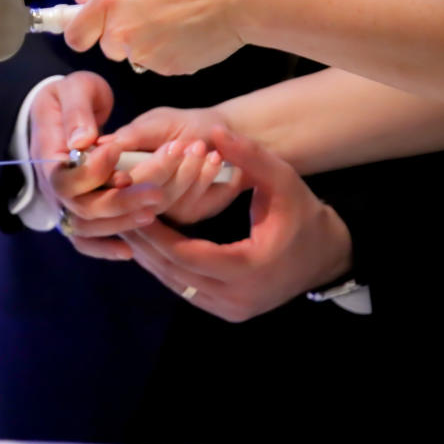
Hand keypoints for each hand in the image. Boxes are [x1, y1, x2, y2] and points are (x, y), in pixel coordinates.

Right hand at [29, 72, 163, 259]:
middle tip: (156, 191)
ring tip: (155, 208)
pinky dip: (105, 248)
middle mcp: (53, 185)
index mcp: (48, 156)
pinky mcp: (80, 208)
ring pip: (87, 228)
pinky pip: (87, 240)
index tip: (117, 150)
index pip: (65, 179)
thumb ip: (77, 112)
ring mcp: (65, 200)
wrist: (63, 108)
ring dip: (121, 223)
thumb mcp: (73, 89)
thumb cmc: (70, 94)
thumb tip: (84, 142)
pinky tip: (130, 250)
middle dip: (120, 203)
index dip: (93, 172)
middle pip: (81, 209)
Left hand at [64, 0, 245, 74]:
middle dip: (123, 36)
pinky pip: (158, 65)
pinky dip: (168, 54)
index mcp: (110, 1)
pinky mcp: (164, 70)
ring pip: (134, 57)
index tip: (88, 33)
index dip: (83, 34)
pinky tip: (186, 35)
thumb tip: (80, 1)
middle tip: (151, 16)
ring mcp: (142, 54)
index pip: (75, 35)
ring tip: (174, 22)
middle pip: (107, 47)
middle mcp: (120, 31)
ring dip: (147, 46)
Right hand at [107, 106, 245, 223]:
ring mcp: (158, 206)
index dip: (114, 174)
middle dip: (160, 168)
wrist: (223, 135)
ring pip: (161, 200)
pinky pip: (187, 204)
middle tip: (179, 145)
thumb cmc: (184, 125)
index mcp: (117, 166)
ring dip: (185, 172)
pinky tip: (214, 160)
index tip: (134, 162)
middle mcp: (132, 192)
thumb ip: (130, 135)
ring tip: (200, 147)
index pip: (103, 180)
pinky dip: (203, 179)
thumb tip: (101, 146)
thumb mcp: (157, 123)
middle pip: (131, 196)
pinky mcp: (184, 214)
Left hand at [121, 126, 351, 322]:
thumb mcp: (283, 180)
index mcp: (250, 269)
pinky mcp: (225, 311)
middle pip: (174, 272)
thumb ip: (250, 156)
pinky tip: (147, 240)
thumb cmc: (304, 215)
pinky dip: (165, 265)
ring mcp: (230, 310)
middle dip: (143, 243)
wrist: (327, 257)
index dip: (156, 232)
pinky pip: (185, 288)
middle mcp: (237, 299)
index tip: (133, 207)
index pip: (187, 254)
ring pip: (174, 283)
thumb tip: (214, 131)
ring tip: (124, 223)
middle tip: (115, 214)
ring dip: (148, 255)